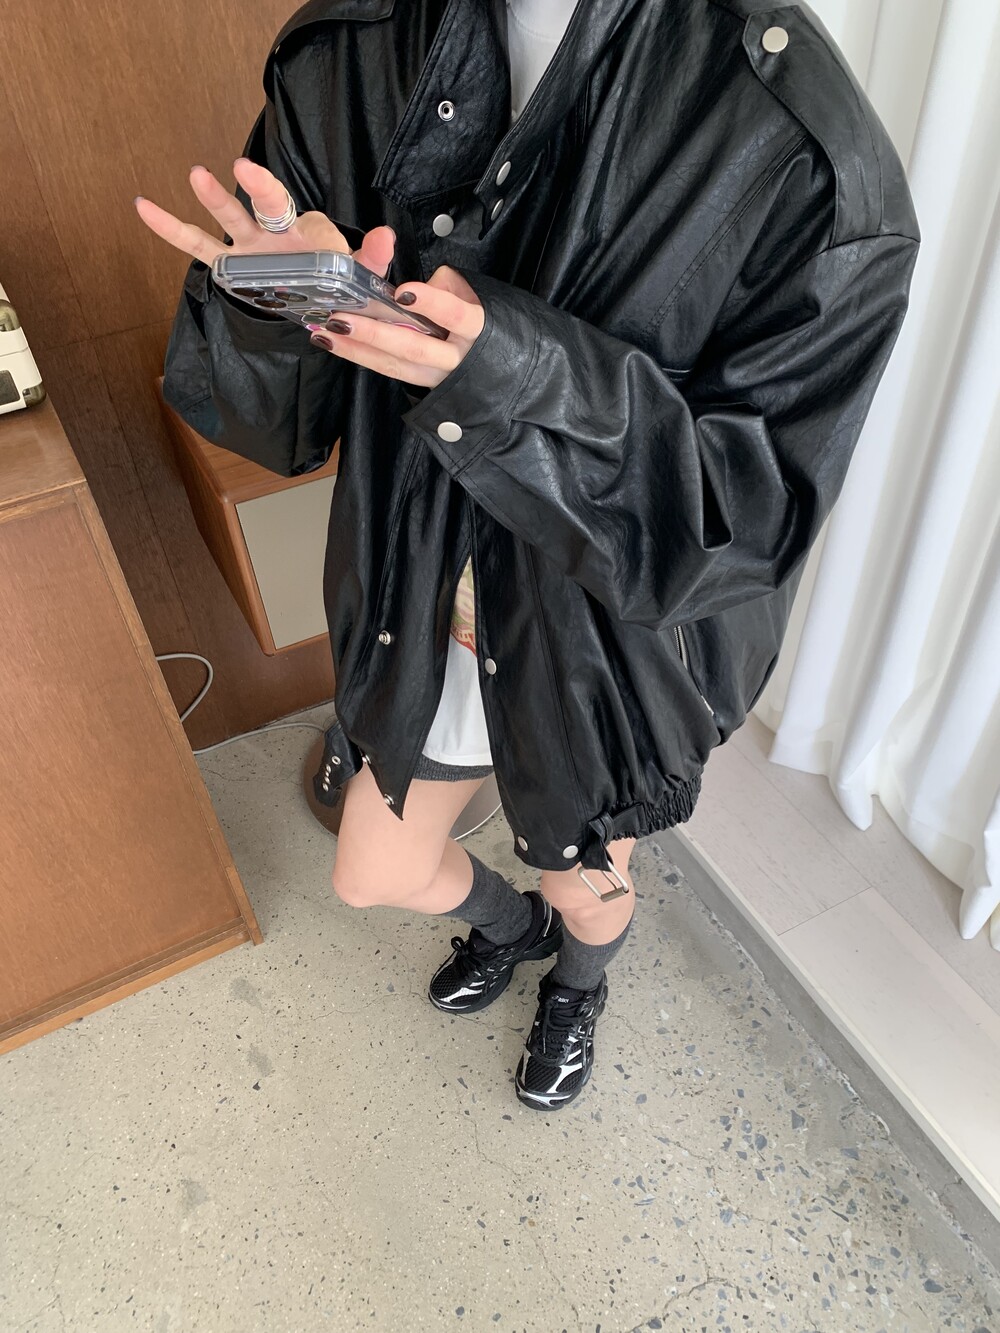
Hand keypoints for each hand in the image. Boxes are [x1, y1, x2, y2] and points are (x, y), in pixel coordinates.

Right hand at [133, 158, 395, 276]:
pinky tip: (143, 207)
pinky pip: (197, 245)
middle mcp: (276, 234)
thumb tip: (386, 237)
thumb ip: (371, 258)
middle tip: (240, 169)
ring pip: (228, 219)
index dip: (301, 216)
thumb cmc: (338, 283)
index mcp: (309, 236)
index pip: (308, 222)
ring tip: (197, 175)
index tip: (282, 201)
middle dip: (258, 189)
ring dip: (214, 199)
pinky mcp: (230, 266)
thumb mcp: (360, 277)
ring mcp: (249, 247)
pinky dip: (170, 228)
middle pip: (267, 207)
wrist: (321, 303)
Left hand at [306, 265, 485, 388]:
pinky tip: (335, 344)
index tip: (402, 293)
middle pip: (415, 347)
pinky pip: (390, 370)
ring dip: (358, 349)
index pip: (455, 315)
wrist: (494, 360)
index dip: (430, 303)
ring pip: (396, 365)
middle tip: (341, 319)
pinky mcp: (423, 382)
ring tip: (326, 332)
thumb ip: (443, 284)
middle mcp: (458, 357)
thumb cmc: (476, 313)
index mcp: (476, 327)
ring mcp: (439, 375)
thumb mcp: (470, 290)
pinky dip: (361, 356)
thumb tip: (413, 290)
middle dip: (375, 334)